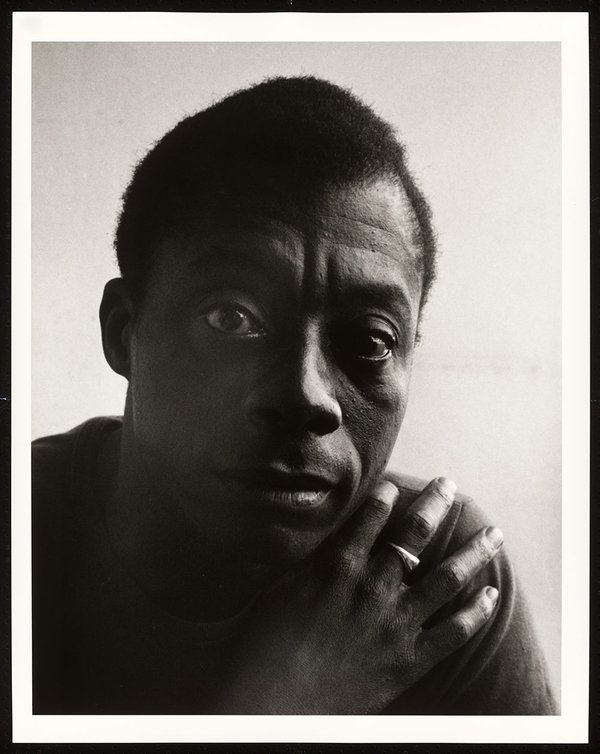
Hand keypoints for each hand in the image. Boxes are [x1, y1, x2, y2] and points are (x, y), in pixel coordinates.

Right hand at [212, 477, 501, 713]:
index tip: (398, 486)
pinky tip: (490, 594)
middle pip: (415, 534)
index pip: (372, 516)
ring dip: (474, 552)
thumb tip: (328, 538)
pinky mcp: (409, 660)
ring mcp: (396, 623)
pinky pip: (454, 633)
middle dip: (436, 504)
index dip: (388, 496)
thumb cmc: (267, 643)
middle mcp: (374, 586)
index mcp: (339, 565)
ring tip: (493, 533)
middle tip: (449, 485)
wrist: (275, 701)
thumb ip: (313, 560)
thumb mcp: (283, 586)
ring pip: (447, 577)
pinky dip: (476, 612)